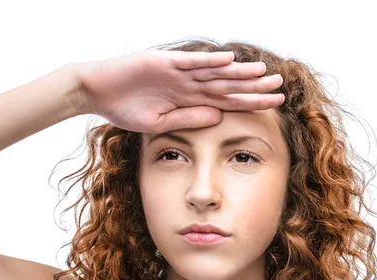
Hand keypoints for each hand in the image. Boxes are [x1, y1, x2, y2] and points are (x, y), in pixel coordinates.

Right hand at [76, 49, 284, 133]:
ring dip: (237, 73)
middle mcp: (187, 84)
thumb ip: (188, 118)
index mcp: (188, 99)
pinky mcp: (162, 62)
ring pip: (213, 72)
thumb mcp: (159, 122)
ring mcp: (176, 72)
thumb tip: (219, 118)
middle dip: (253, 87)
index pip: (226, 101)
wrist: (96, 92)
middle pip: (226, 85)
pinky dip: (208, 61)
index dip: (250, 102)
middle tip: (280, 86)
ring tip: (263, 73)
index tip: (275, 105)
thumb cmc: (124, 109)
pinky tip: (229, 60)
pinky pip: (189, 61)